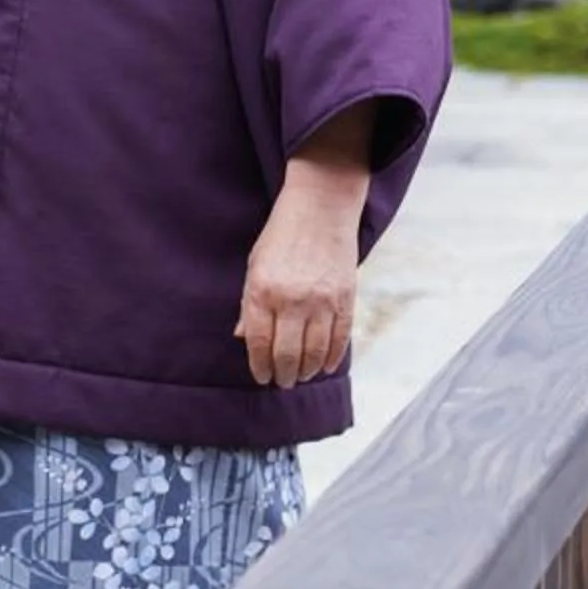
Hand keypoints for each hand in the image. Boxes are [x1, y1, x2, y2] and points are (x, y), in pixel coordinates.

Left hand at [236, 183, 361, 389]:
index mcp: (262, 291)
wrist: (321, 207)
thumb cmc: (281, 236)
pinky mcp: (345, 298)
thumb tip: (242, 338)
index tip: (262, 377)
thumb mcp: (255, 265)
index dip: (260, 366)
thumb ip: (249, 304)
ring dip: (307, 370)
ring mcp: (321, 300)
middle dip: (283, 375)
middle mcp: (291, 299)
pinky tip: (325, 366)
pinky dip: (332, 357)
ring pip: (314, 352)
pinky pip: (340, 339)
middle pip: (287, 354)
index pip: (259, 343)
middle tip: (283, 381)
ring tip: (302, 375)